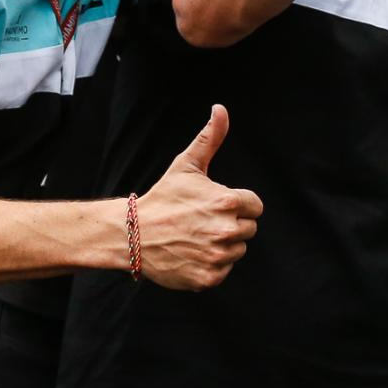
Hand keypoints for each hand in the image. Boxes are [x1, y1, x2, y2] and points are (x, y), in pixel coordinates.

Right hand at [134, 105, 263, 289]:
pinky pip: (224, 270)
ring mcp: (218, 256)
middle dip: (231, 224)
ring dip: (223, 245)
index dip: (238, 204)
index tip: (216, 205)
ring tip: (197, 237)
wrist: (133, 234)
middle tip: (203, 221)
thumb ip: (210, 137)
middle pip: (249, 229)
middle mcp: (226, 230)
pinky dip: (212, 265)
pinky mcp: (209, 278)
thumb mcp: (186, 165)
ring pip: (238, 250)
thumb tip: (220, 109)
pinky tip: (193, 253)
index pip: (255, 206)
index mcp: (228, 201)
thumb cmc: (163, 198)